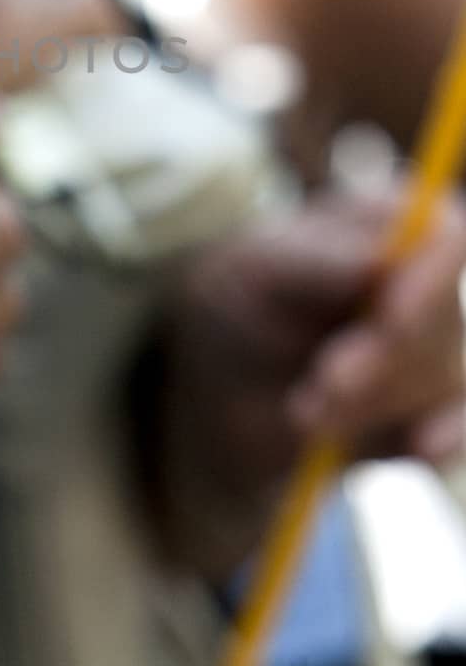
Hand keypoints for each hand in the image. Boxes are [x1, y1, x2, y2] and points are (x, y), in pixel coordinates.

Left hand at [154, 194, 465, 575]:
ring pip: (442, 378)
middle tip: (323, 384)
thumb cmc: (238, 301)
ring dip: (369, 405)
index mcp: (386, 220)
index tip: (390, 319)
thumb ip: (320, 261)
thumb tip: (383, 261)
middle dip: (382, 359)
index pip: (444, 239)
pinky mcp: (433, 406)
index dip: (428, 282)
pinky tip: (422, 445)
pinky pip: (460, 424)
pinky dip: (448, 435)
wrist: (222, 383)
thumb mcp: (256, 270)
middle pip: (443, 319)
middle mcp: (423, 279)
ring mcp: (437, 345)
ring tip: (301, 412)